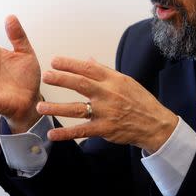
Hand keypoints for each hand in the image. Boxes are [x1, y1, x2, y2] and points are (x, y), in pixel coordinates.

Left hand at [36, 56, 178, 153]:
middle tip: (46, 76)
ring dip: (57, 108)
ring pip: (77, 109)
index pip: (89, 68)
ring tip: (40, 107)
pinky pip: (82, 131)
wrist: (154, 123)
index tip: (55, 61)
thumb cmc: (139, 100)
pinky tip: (52, 134)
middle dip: (62, 79)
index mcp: (113, 80)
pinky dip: (66, 134)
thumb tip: (88, 60)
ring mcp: (106, 112)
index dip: (71, 64)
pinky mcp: (104, 129)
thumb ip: (105, 72)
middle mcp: (108, 94)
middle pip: (81, 84)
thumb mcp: (125, 81)